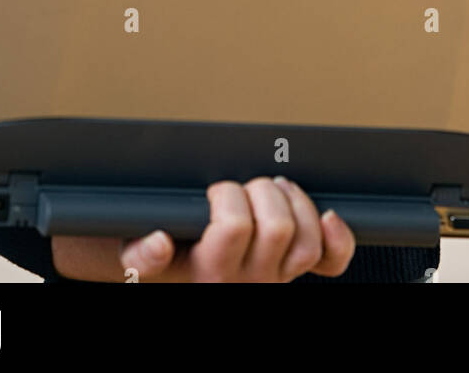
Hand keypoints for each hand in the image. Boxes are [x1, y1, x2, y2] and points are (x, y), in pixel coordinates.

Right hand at [120, 176, 355, 282]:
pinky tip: (328, 217)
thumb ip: (137, 254)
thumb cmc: (158, 257)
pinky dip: (337, 238)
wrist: (172, 275)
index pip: (235, 227)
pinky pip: (329, 261)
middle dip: (261, 191)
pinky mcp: (293, 272)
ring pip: (306, 239)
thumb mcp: (132, 254)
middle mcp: (247, 280)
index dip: (228, 196)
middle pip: (278, 227)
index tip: (213, 191)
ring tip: (272, 191)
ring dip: (294, 203)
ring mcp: (275, 277)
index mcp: (208, 271)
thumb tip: (157, 242)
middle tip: (242, 189)